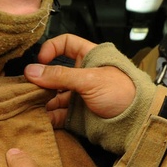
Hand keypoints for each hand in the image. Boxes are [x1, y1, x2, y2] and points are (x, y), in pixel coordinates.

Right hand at [25, 35, 157, 154]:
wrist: (139, 121)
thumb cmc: (124, 93)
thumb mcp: (90, 79)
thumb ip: (60, 75)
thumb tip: (32, 70)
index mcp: (90, 57)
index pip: (66, 44)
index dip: (52, 48)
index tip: (41, 60)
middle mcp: (83, 75)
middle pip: (54, 73)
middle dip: (40, 80)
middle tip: (28, 87)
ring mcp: (79, 95)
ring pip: (52, 95)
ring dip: (41, 99)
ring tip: (30, 104)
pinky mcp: (77, 115)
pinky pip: (57, 114)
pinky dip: (47, 116)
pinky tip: (39, 117)